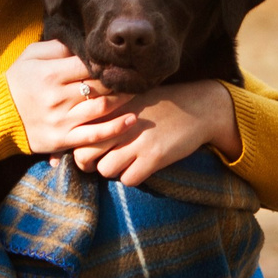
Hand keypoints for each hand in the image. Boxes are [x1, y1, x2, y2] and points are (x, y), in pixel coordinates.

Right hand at [5, 40, 133, 155]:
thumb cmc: (17, 82)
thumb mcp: (30, 56)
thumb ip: (57, 47)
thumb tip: (83, 42)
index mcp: (51, 73)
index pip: (88, 64)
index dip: (107, 62)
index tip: (120, 61)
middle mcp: (58, 96)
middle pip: (99, 86)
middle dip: (120, 81)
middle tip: (136, 76)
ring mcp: (62, 120)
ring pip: (101, 109)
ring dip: (123, 101)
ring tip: (137, 94)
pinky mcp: (63, 139)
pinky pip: (93, 135)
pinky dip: (115, 129)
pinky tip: (131, 121)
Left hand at [72, 80, 236, 188]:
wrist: (199, 107)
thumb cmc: (162, 103)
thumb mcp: (131, 98)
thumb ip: (107, 110)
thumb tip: (80, 128)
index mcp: (112, 107)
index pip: (79, 131)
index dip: (78, 145)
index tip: (86, 148)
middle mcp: (120, 124)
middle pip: (84, 154)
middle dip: (88, 163)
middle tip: (99, 162)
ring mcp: (137, 141)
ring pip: (105, 170)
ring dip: (112, 171)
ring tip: (124, 163)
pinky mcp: (154, 157)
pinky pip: (128, 179)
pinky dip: (131, 177)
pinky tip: (140, 167)